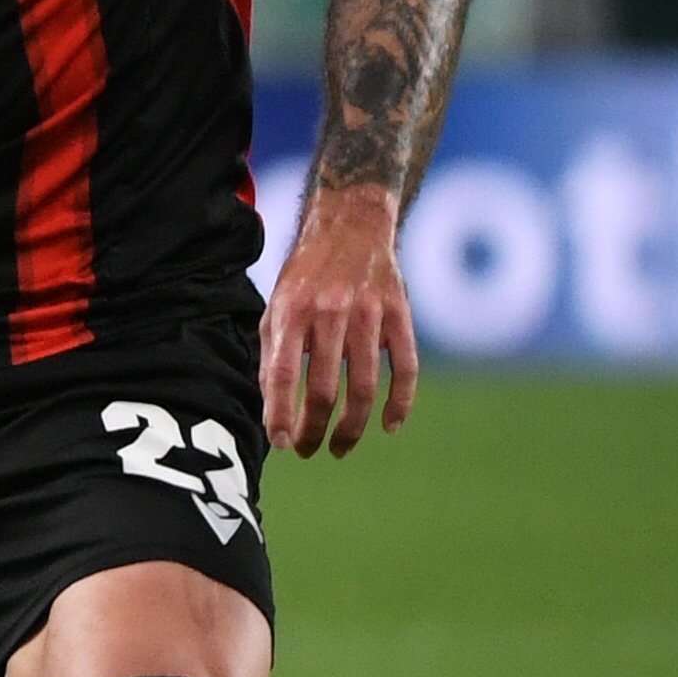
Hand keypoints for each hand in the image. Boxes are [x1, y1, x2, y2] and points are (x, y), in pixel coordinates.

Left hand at [263, 186, 416, 455]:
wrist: (351, 226)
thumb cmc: (305, 275)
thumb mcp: (276, 306)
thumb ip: (273, 352)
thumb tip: (272, 407)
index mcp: (291, 312)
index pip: (282, 374)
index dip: (281, 413)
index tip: (281, 444)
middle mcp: (330, 313)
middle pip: (325, 388)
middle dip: (315, 428)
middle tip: (308, 450)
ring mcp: (370, 314)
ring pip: (364, 386)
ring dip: (352, 427)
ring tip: (340, 448)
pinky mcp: (401, 315)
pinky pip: (405, 368)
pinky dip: (401, 403)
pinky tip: (389, 427)